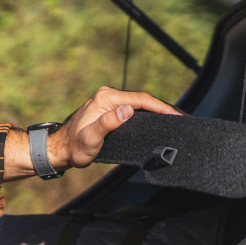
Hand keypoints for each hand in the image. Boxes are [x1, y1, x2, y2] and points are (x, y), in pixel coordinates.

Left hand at [50, 86, 180, 170]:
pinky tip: (159, 120)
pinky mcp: (111, 109)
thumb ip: (108, 123)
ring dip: (158, 110)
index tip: (177, 116)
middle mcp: (108, 95)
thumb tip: (127, 110)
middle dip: (164, 108)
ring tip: (178, 119)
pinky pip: (135, 108)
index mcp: (106, 98)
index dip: (161, 107)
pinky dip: (149, 113)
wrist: (60, 149)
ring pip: (140, 104)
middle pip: (143, 100)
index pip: (140, 99)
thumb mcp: (91, 138)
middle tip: (185, 118)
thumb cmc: (74, 146)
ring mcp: (110, 101)